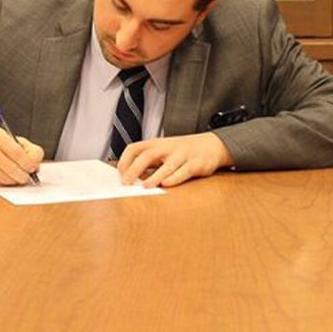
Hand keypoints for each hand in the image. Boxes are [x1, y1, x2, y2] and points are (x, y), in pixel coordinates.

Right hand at [0, 127, 43, 185]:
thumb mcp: (11, 140)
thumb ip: (28, 149)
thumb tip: (35, 164)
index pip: (16, 151)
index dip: (28, 162)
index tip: (33, 167)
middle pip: (10, 167)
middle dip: (22, 174)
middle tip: (27, 176)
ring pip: (3, 178)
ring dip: (14, 180)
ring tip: (17, 177)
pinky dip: (3, 183)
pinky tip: (5, 177)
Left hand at [117, 133, 232, 188]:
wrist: (212, 145)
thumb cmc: (183, 150)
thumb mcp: (164, 151)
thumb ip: (149, 161)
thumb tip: (130, 177)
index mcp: (157, 144)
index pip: (135, 148)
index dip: (124, 160)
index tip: (119, 174)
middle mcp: (168, 148)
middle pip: (147, 156)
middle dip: (135, 169)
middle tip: (126, 182)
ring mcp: (182, 155)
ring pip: (166, 166)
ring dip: (155, 177)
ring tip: (146, 187)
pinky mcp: (195, 164)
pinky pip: (183, 172)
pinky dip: (174, 179)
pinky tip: (166, 185)